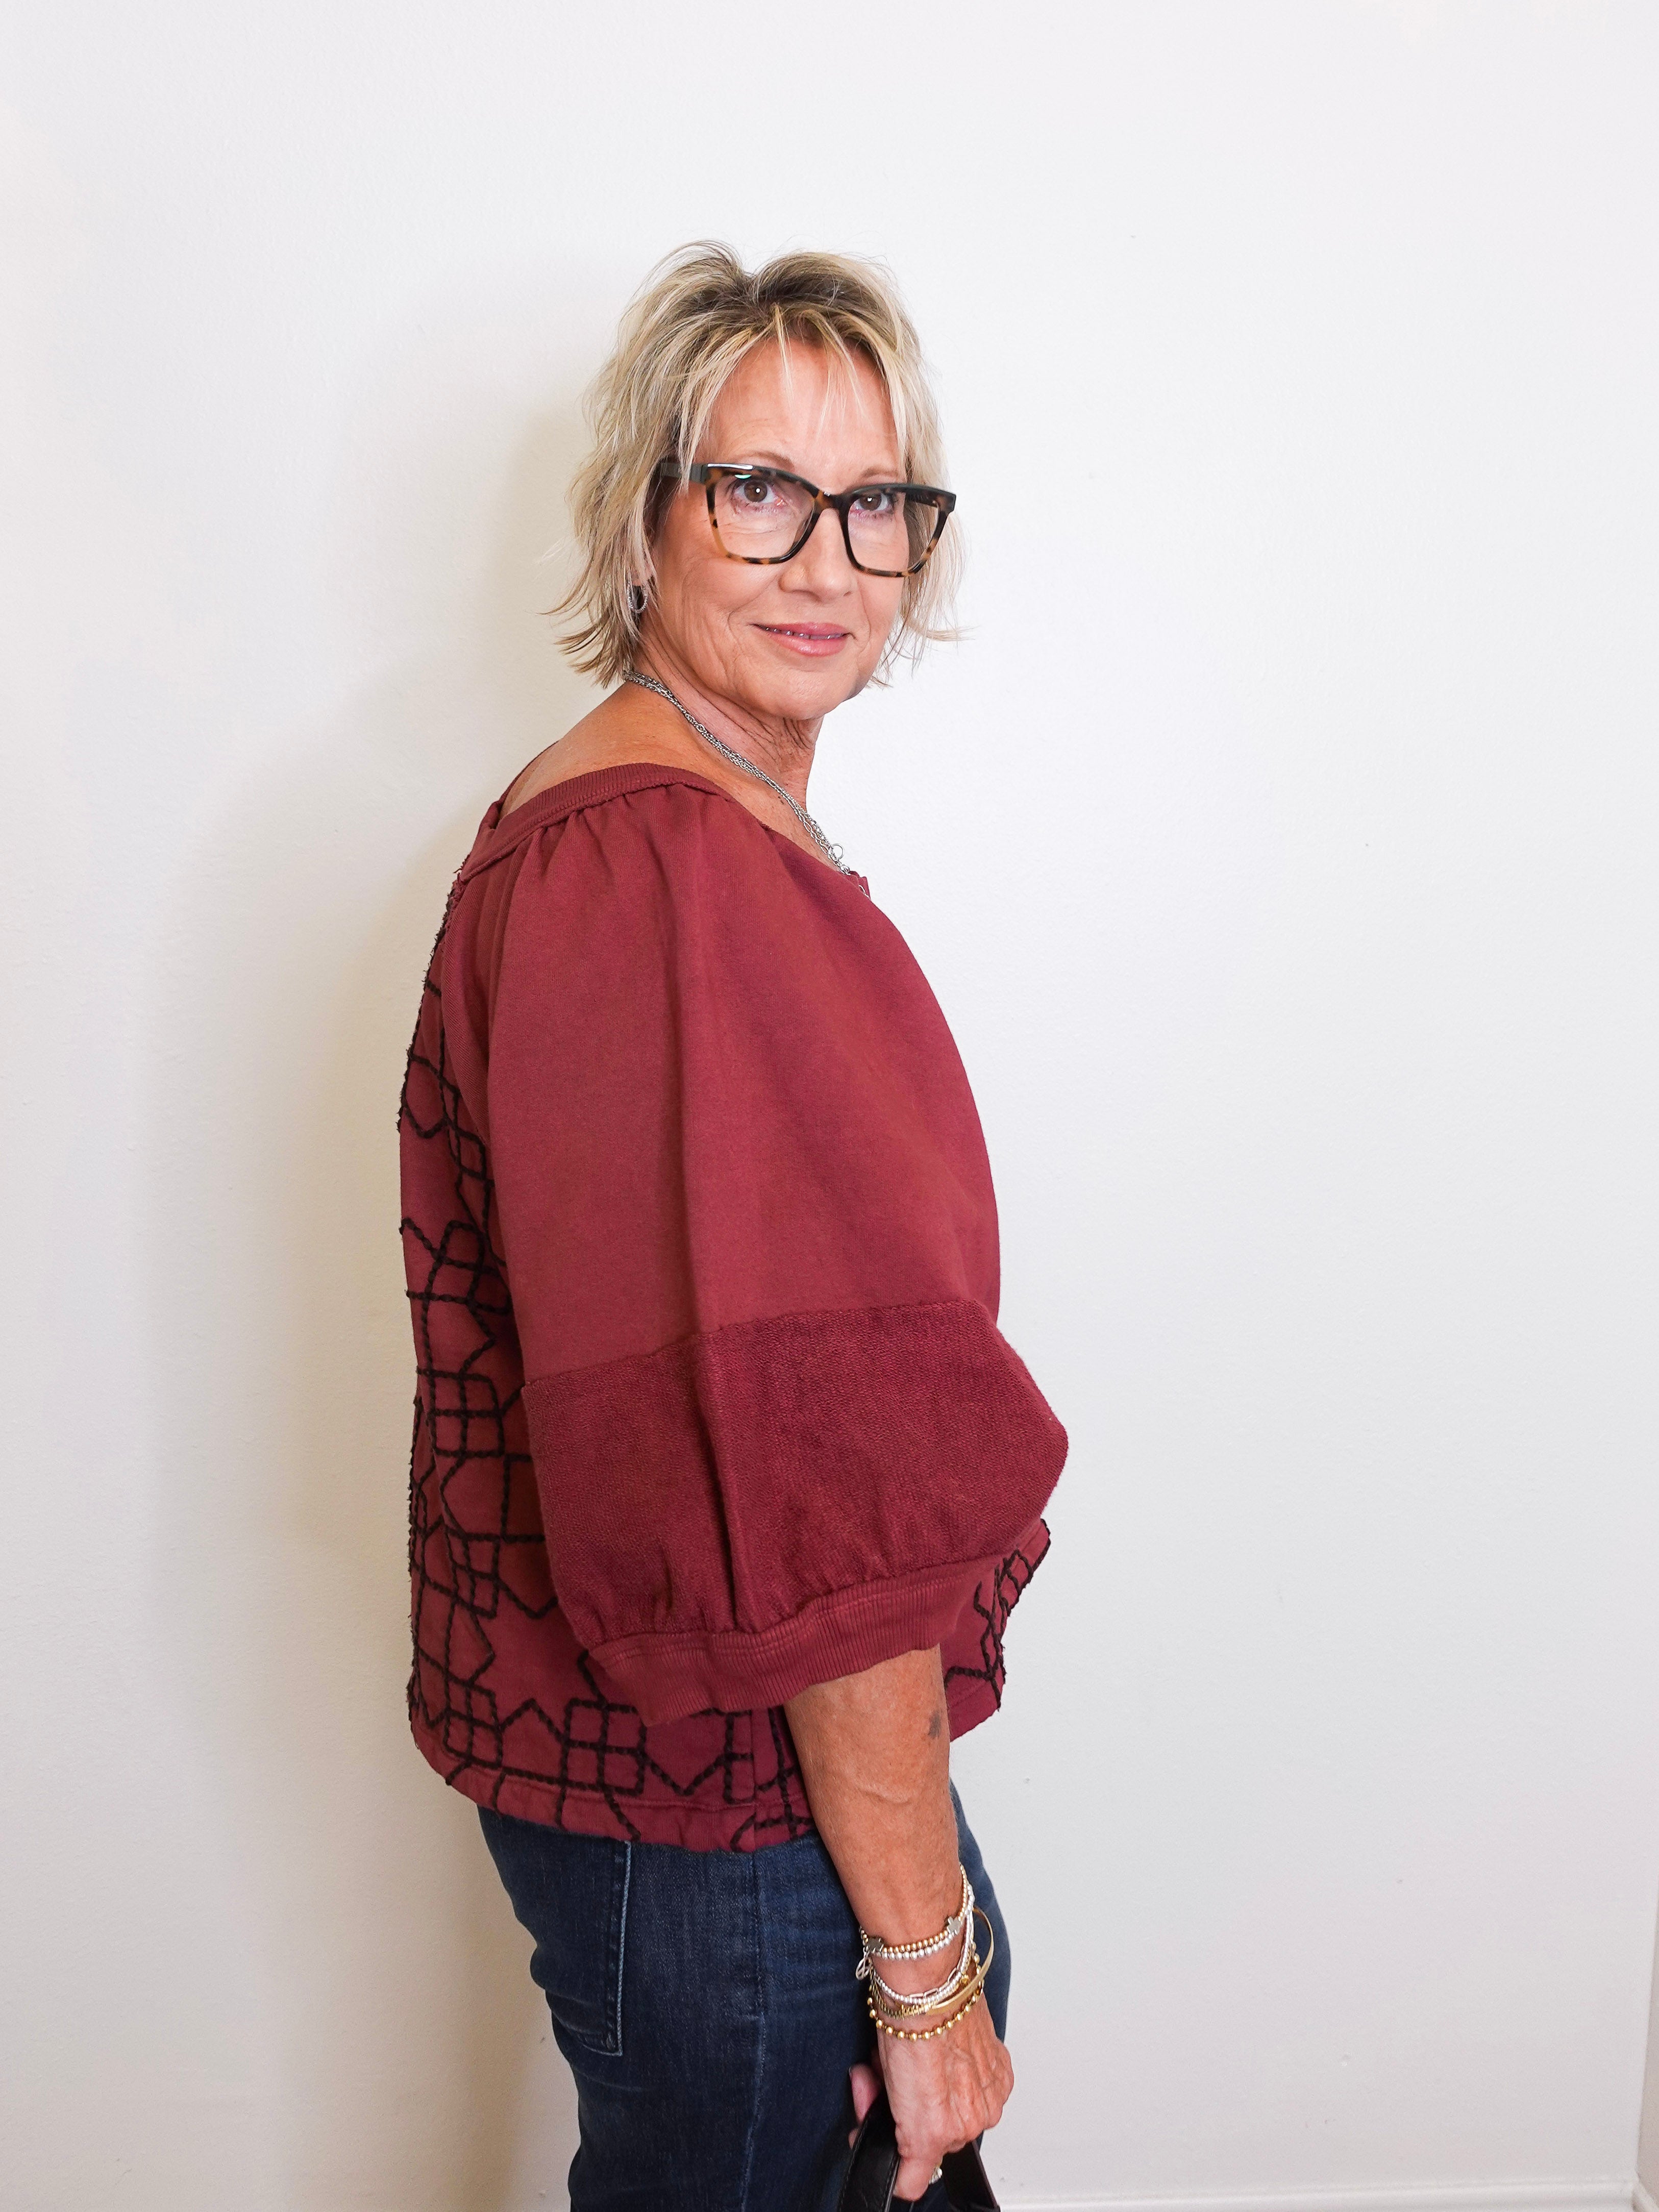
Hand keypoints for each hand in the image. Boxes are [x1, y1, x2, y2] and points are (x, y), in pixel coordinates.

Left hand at [847, 2003, 1012, 2200]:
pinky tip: (946, 2056)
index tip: (876, 2123)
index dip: (887, 2149)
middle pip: (930, 2143)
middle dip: (906, 2113)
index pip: (911, 2179)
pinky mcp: (1002, 2076)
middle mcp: (966, 2124)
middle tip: (888, 2079)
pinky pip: (981, 2096)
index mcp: (932, 2131)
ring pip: (956, 2119)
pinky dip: (965, 2080)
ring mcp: (989, 2100)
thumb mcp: (879, 2079)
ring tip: (917, 2062)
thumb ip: (883, 2116)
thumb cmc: (905, 2022)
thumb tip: (883, 2124)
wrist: (932, 1980)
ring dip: (936, 2096)